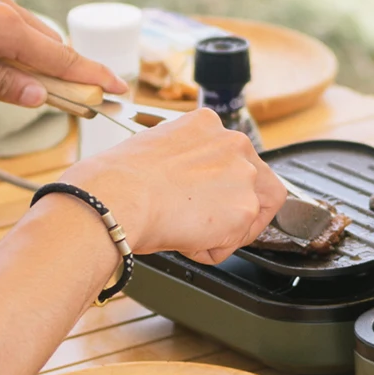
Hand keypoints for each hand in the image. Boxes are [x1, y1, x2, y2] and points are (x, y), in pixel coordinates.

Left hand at [0, 0, 127, 105]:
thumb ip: (5, 84)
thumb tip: (39, 96)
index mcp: (8, 27)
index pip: (64, 58)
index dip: (95, 75)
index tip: (119, 87)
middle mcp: (8, 6)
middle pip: (51, 42)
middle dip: (59, 69)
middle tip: (61, 97)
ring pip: (33, 28)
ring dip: (35, 52)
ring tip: (17, 75)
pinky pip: (14, 18)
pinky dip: (18, 38)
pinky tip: (2, 52)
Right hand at [68, 109, 287, 264]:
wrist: (117, 196)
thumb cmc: (117, 179)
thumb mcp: (155, 150)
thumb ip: (183, 161)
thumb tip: (180, 181)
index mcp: (208, 123)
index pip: (233, 156)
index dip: (222, 184)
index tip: (209, 199)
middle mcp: (233, 143)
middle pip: (256, 182)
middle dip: (235, 209)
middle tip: (208, 225)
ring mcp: (244, 174)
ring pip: (247, 213)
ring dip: (220, 231)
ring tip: (186, 233)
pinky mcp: (244, 208)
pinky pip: (231, 242)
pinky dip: (208, 250)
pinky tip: (182, 240)